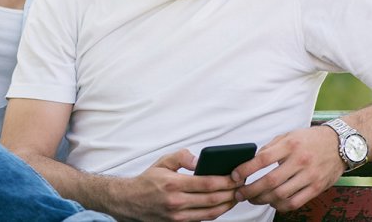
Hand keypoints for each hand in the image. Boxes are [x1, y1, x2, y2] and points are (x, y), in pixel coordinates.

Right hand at [116, 149, 241, 221]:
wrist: (129, 201)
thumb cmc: (148, 180)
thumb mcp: (163, 161)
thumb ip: (182, 157)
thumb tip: (199, 160)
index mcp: (173, 184)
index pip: (207, 183)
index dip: (226, 181)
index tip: (236, 177)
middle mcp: (176, 202)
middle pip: (212, 199)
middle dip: (231, 193)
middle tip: (241, 186)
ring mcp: (177, 216)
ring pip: (210, 213)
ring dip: (226, 205)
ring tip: (235, 196)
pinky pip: (202, 220)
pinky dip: (215, 213)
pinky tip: (222, 205)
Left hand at [231, 126, 343, 211]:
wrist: (341, 144)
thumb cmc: (311, 139)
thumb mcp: (290, 135)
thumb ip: (271, 147)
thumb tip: (252, 161)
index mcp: (291, 145)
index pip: (263, 159)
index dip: (246, 169)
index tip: (235, 175)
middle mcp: (300, 161)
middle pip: (270, 181)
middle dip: (251, 190)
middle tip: (240, 193)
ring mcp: (309, 176)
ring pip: (281, 195)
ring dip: (263, 200)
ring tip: (254, 198)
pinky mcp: (317, 188)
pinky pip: (295, 202)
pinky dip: (280, 206)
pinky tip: (272, 202)